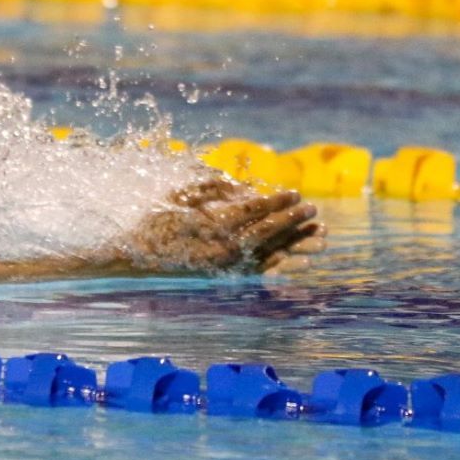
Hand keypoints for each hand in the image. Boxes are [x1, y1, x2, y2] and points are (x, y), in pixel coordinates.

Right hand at [133, 177, 325, 273]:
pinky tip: (302, 264)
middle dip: (292, 219)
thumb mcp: (178, 196)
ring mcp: (225, 264)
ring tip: (321, 236)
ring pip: (270, 253)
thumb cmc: (156, 221)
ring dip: (297, 244)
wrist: (138, 257)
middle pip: (267, 231)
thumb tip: (240, 184)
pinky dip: (284, 267)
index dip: (276, 201)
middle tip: (312, 209)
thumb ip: (209, 187)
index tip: (294, 194)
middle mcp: (223, 247)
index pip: (254, 210)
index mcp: (212, 224)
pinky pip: (260, 272)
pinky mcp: (224, 275)